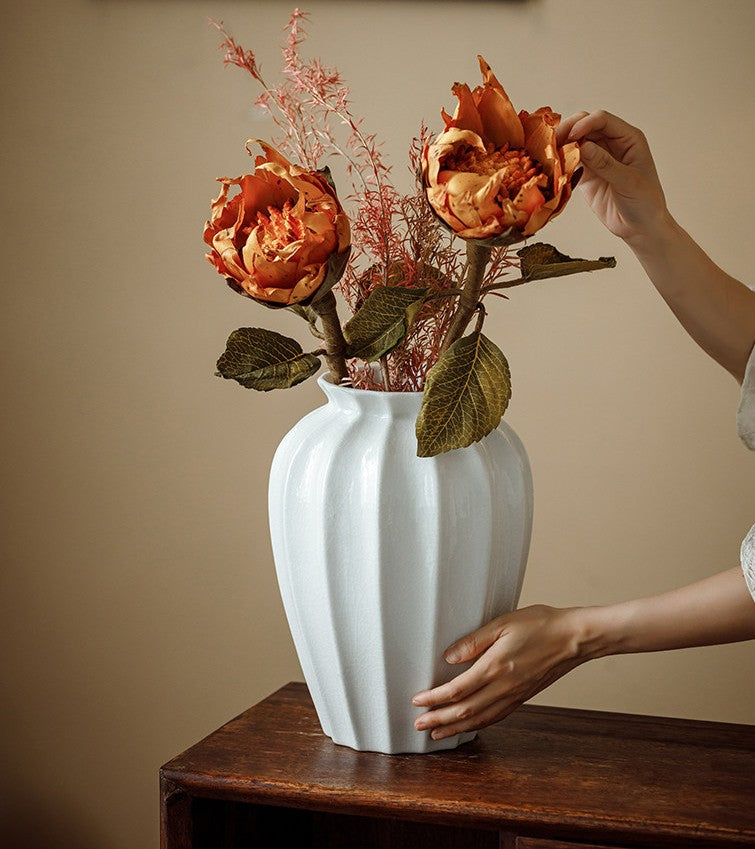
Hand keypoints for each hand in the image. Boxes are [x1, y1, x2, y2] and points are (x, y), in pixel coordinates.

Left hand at [412, 605, 589, 739]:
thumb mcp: (502, 623)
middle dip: (438, 719)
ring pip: (480, 719)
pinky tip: (470, 726)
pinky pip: (496, 717)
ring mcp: (514, 695)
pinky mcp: (523, 697)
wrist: (574, 639)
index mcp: (495, 667)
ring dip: (455, 728)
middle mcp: (503, 687)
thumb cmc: (540, 625)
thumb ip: (474, 641)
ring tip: (436, 733)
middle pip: (464, 710)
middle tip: (418, 725)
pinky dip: (478, 725)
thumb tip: (449, 656)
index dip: (434, 698)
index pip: (457, 690)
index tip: (417, 701)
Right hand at [556, 109, 668, 245]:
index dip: (585, 124)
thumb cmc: (645, 202)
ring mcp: (598, 158)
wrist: (640, 227)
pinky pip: (571, 162)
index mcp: (628, 139)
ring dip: (561, 146)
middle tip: (553, 143)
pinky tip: (554, 168)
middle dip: (568, 131)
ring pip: (575, 142)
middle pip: (585, 126)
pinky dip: (561, 163)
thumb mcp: (628, 182)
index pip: (603, 120)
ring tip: (549, 155)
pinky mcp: (587, 174)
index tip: (571, 136)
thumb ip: (606, 164)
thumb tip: (584, 146)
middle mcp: (612, 144)